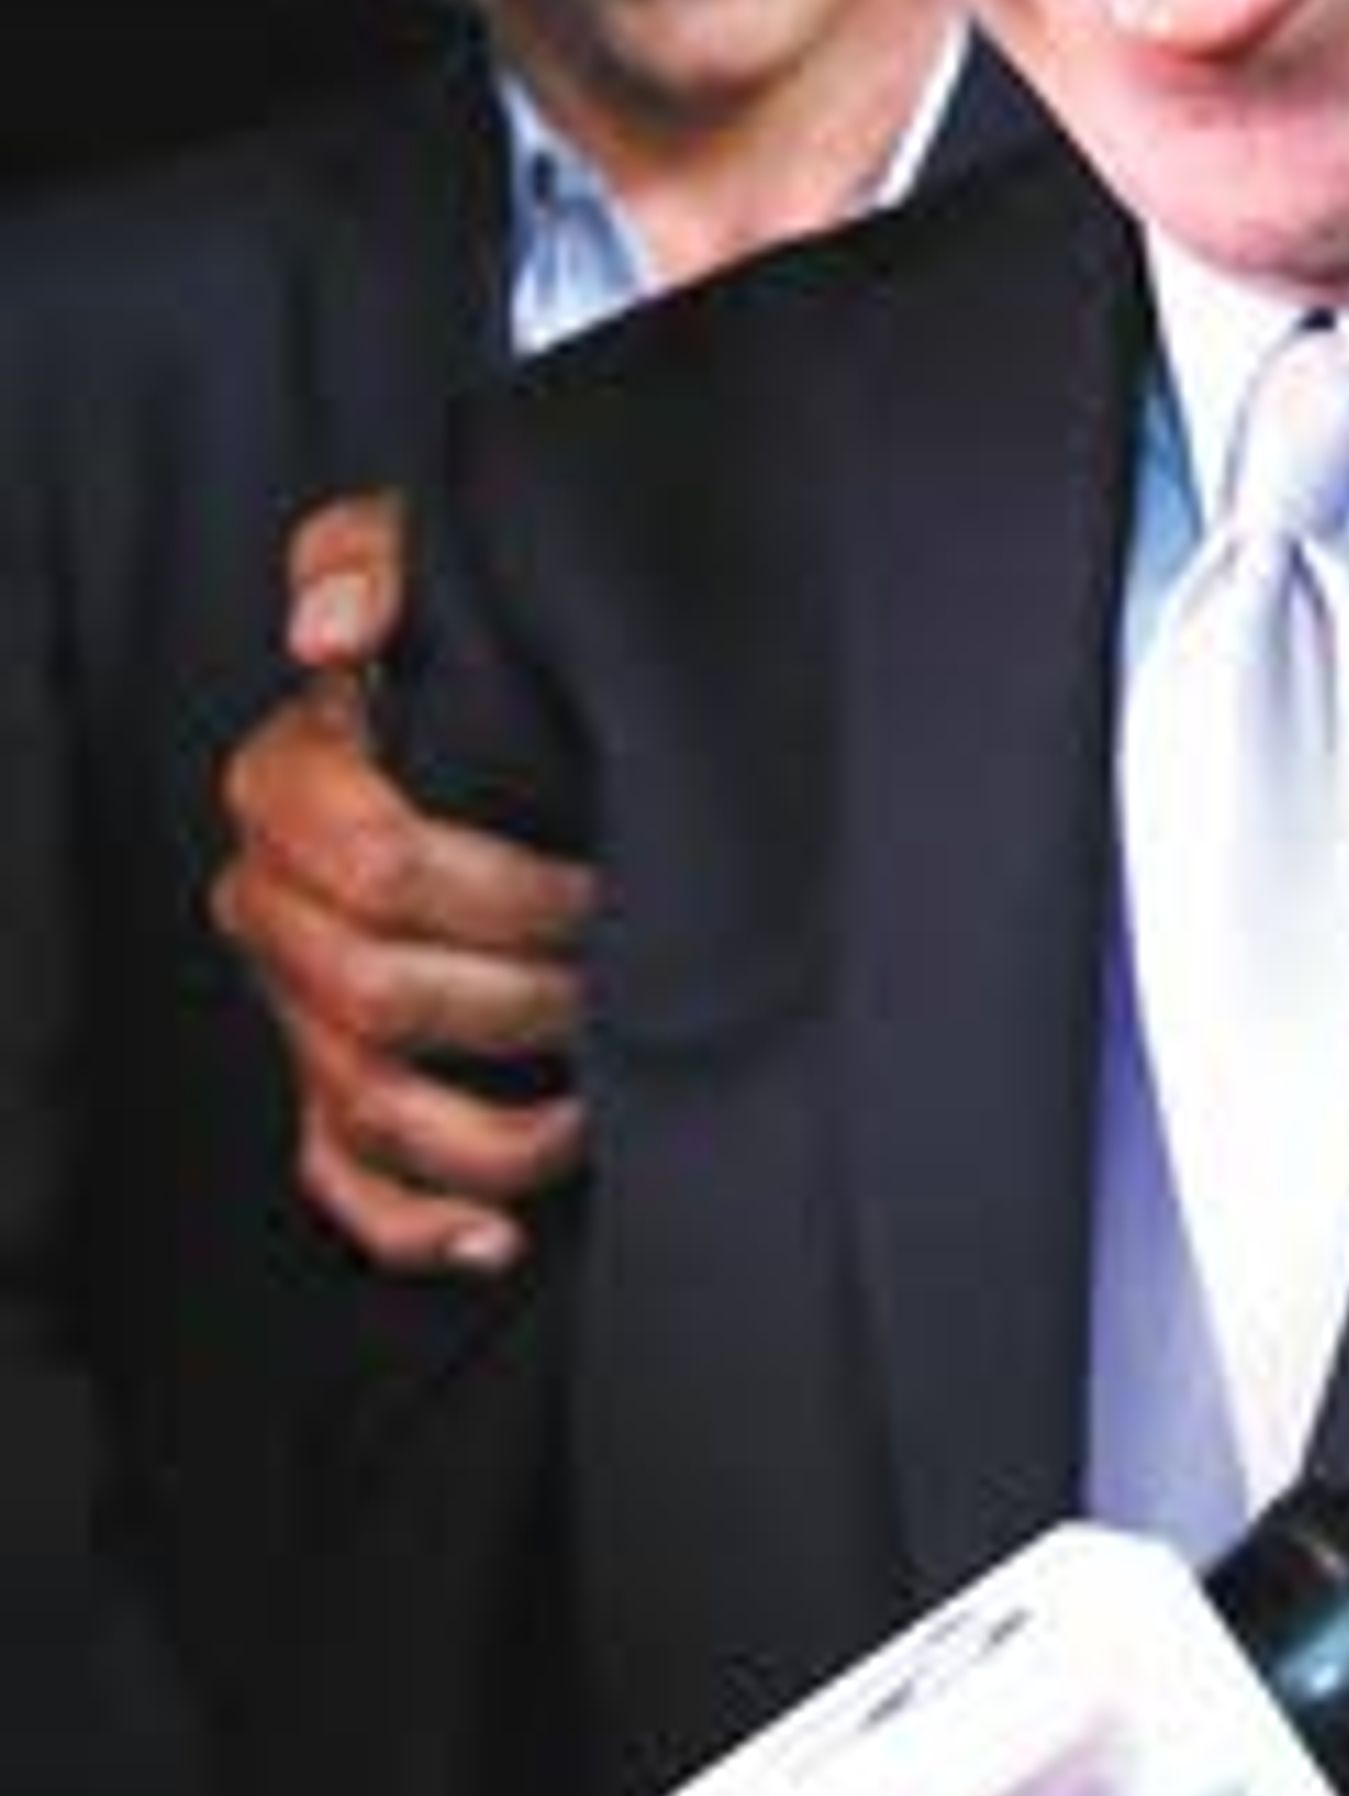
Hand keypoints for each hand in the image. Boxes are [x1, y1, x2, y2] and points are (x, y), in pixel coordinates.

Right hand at [209, 488, 597, 1276]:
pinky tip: (502, 1234)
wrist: (495, 722)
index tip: (606, 879)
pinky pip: (346, 1183)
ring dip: (490, 1123)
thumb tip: (329, 626)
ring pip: (367, 1102)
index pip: (376, 863)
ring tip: (595, 1098)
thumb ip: (381, 561)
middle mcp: (277, 907)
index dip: (504, 888)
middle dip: (520, 993)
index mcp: (292, 788)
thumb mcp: (444, 574)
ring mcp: (300, 1009)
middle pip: (377, 991)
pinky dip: (419, 1225)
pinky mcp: (332, 1087)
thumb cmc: (476, 652)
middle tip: (626, 970)